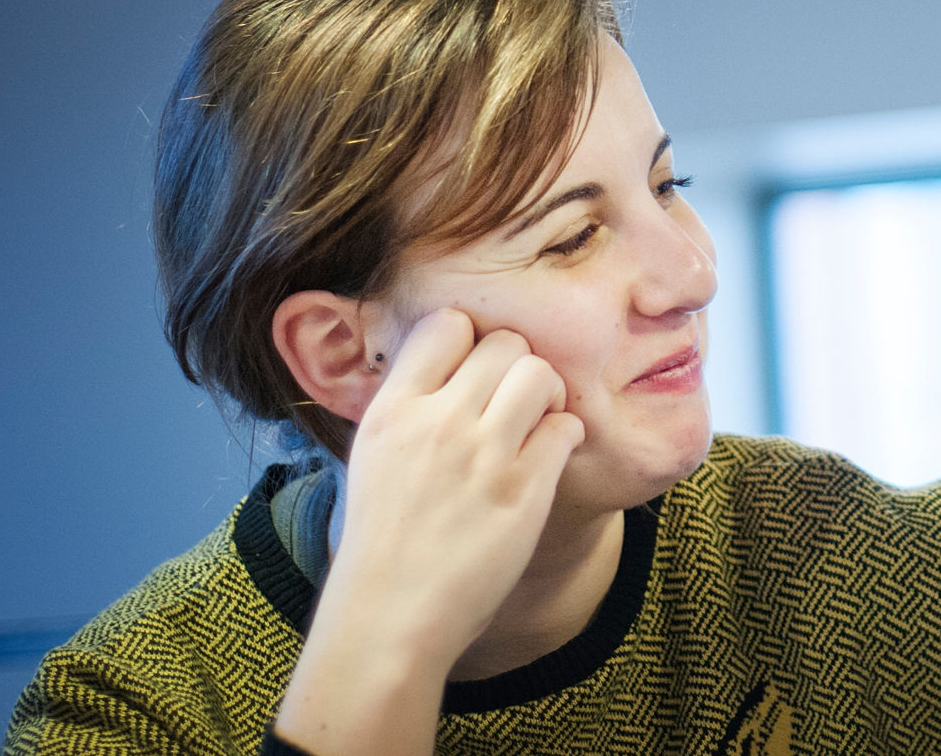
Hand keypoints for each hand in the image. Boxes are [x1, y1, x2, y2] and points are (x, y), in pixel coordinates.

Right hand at [274, 308, 582, 753]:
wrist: (390, 615)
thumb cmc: (384, 539)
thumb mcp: (373, 456)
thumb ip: (411, 407)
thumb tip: (453, 365)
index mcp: (392, 411)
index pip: (447, 324)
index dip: (472, 340)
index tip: (477, 372)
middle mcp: (437, 423)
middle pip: (505, 343)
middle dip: (519, 364)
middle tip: (517, 400)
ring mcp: (482, 457)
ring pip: (540, 374)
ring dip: (550, 392)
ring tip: (539, 422)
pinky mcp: (524, 492)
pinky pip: (566, 427)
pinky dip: (567, 435)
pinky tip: (551, 456)